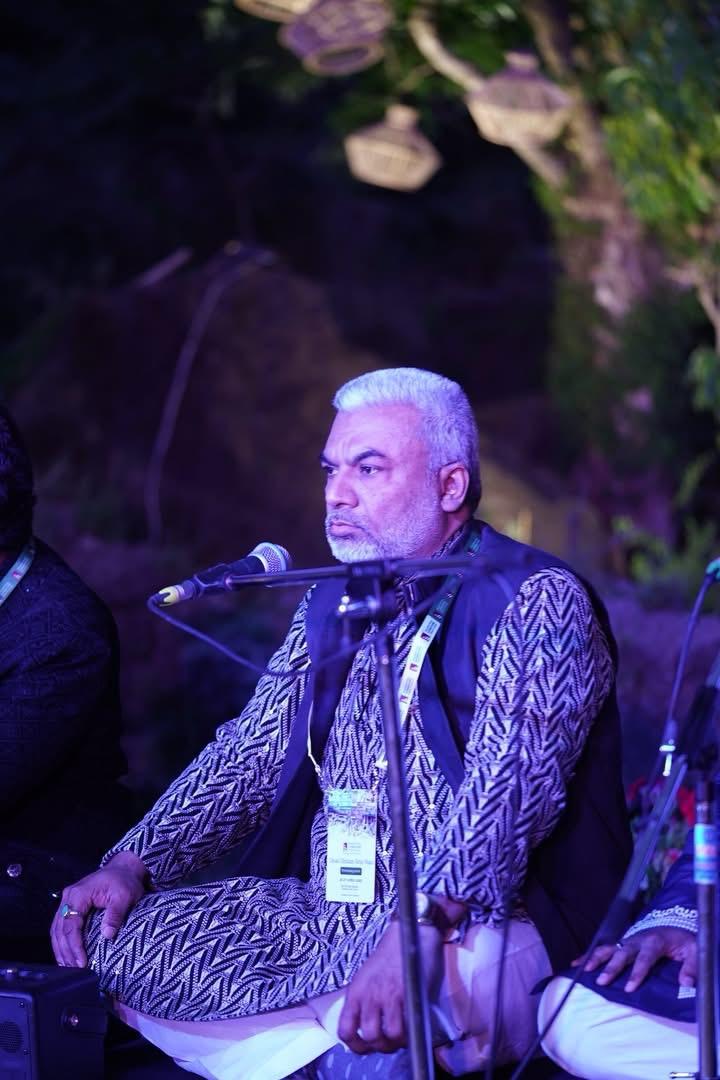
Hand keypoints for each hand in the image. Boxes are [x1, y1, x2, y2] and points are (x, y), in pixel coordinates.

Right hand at [50, 852, 147, 968]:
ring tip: (68, 967)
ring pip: (57, 929)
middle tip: (74, 969)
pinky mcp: (71, 906)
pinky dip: (62, 942)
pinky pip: (61, 926)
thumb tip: (107, 935)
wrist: (123, 869)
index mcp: (79, 894)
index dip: (74, 946)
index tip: (81, 962)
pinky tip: (66, 954)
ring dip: (61, 949)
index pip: (71, 925)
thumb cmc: (124, 881)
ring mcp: (67, 901)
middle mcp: (68, 897)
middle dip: (66, 951)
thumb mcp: (125, 896)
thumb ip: (115, 915)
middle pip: (60, 929)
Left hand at [337, 920, 443, 1054]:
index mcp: (355, 991)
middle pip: (368, 1037)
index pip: (345, 1030)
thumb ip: (367, 1000)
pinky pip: (405, 1027)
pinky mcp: (406, 994)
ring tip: (403, 1037)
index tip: (366, 1047)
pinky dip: (409, 1035)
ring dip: (397, 1043)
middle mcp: (368, 995)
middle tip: (390, 1041)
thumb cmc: (391, 954)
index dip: (355, 1046)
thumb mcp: (368, 977)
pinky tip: (413, 1029)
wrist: (410, 930)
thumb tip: (372, 1028)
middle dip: (381, 1046)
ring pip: (387, 1037)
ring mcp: (387, 995)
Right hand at [573, 927, 696, 991]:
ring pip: (609, 948)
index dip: (637, 973)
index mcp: (655, 941)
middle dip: (611, 967)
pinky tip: (576, 963)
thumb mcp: (694, 951)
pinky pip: (604, 948)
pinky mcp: (622, 943)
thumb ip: (692, 966)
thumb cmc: (683, 941)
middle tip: (602, 981)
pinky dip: (589, 955)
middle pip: (622, 953)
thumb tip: (686, 983)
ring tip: (584, 970)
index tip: (629, 988)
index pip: (645, 958)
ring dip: (596, 959)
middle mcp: (638, 940)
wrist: (674, 925)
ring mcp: (628, 940)